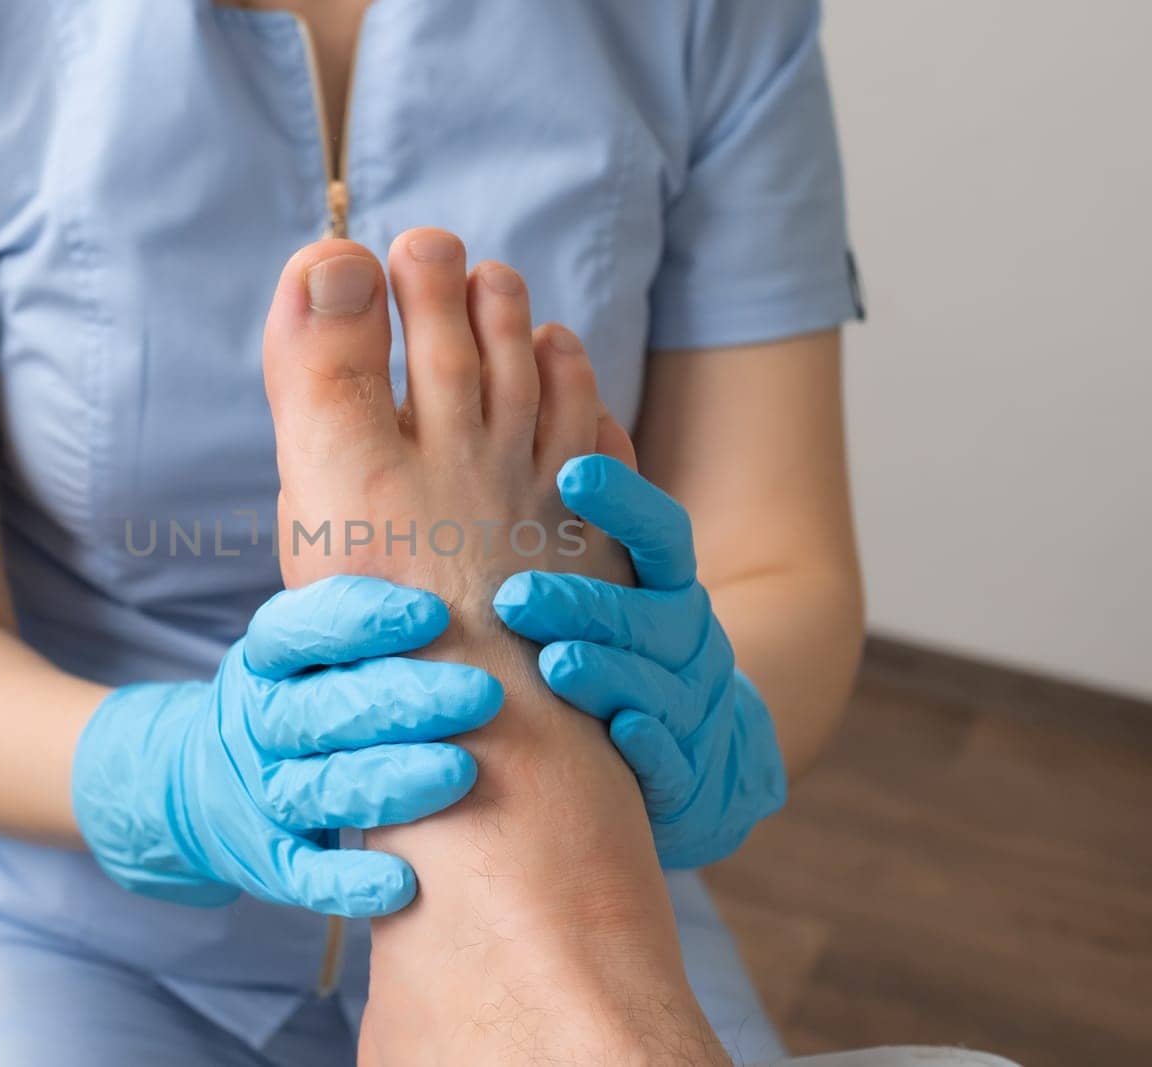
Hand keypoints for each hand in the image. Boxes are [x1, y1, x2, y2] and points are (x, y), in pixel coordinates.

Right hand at [71, 575, 502, 916]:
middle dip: (404, 700)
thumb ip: (374, 610)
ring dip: (390, 783)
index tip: (432, 613)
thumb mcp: (312, 643)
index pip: (301, 627)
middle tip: (483, 694)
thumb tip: (466, 528)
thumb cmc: (304, 693)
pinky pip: (303, 872)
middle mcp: (259, 719)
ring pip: (320, 787)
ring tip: (461, 773)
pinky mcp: (266, 857)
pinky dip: (347, 880)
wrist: (202, 784)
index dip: (361, 620)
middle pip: (324, 709)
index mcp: (267, 655)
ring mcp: (260, 790)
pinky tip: (403, 880)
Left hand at [493, 455, 785, 868]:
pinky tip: (618, 733)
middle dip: (584, 601)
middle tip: (516, 598)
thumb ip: (590, 494)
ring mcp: (687, 705)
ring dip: (608, 672)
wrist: (705, 748)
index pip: (659, 530)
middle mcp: (684, 637)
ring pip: (655, 684)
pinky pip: (671, 759)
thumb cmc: (620, 637)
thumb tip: (551, 362)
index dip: (623, 501)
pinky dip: (648, 745)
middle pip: (646, 611)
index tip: (574, 472)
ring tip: (557, 665)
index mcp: (664, 581)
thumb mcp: (611, 566)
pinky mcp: (681, 773)